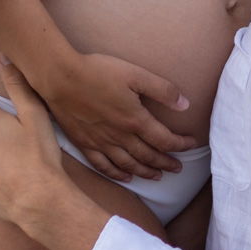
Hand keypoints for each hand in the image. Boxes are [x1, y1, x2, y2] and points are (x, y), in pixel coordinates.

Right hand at [42, 51, 194, 182]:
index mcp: (135, 120)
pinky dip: (117, 174)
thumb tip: (185, 105)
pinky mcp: (84, 143)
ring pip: (128, 165)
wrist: (60, 77)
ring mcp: (101, 142)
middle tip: (178, 168)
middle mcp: (120, 136)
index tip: (190, 144)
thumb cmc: (98, 72)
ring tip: (157, 176)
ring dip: (145, 172)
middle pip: (148, 156)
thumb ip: (162, 90)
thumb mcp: (135, 74)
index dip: (180, 145)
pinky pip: (104, 166)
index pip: (164, 140)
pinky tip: (125, 177)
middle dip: (166, 163)